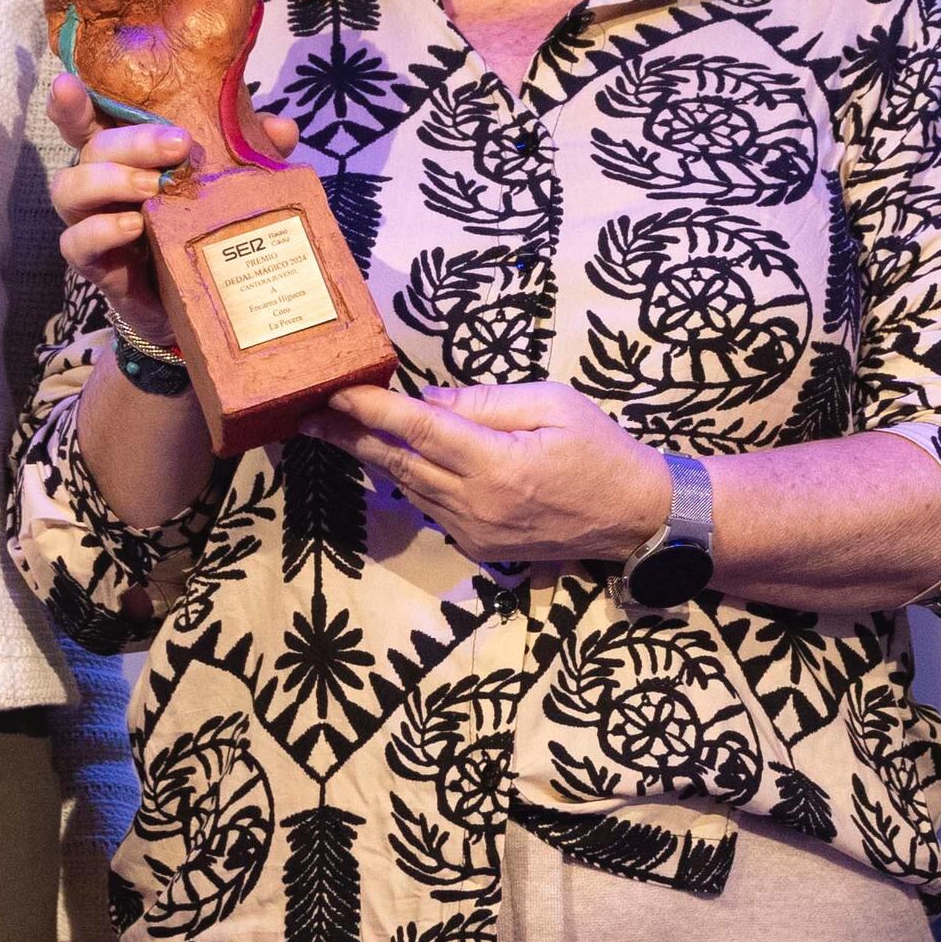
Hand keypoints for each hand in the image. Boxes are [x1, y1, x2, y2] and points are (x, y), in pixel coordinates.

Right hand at [48, 75, 303, 349]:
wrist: (198, 301)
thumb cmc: (203, 226)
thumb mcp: (232, 185)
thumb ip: (252, 153)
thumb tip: (282, 129)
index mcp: (125, 156)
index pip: (88, 120)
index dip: (71, 101)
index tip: (68, 83)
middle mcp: (99, 183)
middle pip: (91, 148)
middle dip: (131, 141)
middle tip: (179, 144)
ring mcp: (92, 223)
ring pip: (69, 189)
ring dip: (110, 180)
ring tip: (153, 187)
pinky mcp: (96, 265)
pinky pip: (76, 243)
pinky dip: (101, 231)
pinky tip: (132, 226)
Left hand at [306, 380, 670, 564]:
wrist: (634, 517)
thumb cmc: (600, 448)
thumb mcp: (551, 403)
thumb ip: (486, 402)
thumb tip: (428, 400)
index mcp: (498, 464)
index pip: (418, 430)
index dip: (370, 410)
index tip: (332, 392)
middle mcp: (478, 505)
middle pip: (398, 463)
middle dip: (348, 436)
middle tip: (305, 414)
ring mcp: (475, 533)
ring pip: (409, 488)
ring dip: (373, 458)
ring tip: (334, 430)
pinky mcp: (479, 548)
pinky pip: (431, 508)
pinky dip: (408, 480)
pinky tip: (387, 459)